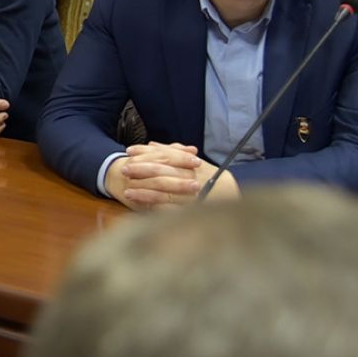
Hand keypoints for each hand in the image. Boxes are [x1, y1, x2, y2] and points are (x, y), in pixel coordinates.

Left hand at [105, 142, 233, 209]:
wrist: (234, 201)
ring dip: (144, 191)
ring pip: (165, 192)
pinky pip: (171, 210)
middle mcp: (193, 178)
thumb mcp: (196, 163)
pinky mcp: (192, 212)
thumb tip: (151, 144)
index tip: (129, 151)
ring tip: (127, 191)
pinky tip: (142, 208)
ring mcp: (193, 196)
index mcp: (192, 164)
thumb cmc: (212, 179)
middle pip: (163, 171)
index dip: (146, 153)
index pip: (166, 155)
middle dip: (141, 170)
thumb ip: (174, 152)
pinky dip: (156, 208)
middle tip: (123, 169)